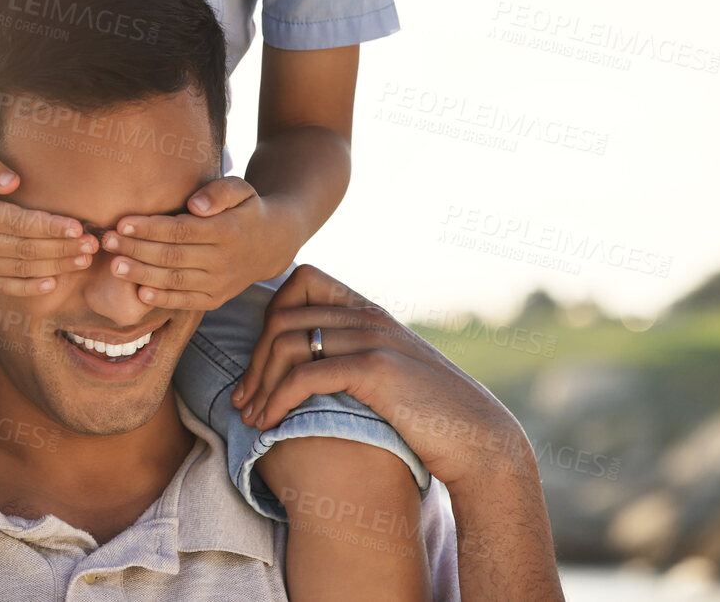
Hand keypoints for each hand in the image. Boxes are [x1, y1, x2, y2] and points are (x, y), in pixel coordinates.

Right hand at [0, 129, 97, 295]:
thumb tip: (13, 181)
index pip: (18, 224)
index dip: (50, 226)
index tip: (78, 225)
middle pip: (25, 250)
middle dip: (63, 248)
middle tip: (94, 243)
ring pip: (21, 270)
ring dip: (56, 266)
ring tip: (84, 259)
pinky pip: (6, 286)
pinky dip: (30, 287)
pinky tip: (55, 282)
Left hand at [97, 176, 294, 309]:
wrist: (272, 244)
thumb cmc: (246, 209)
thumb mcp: (242, 189)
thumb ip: (219, 192)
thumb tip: (195, 205)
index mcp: (228, 231)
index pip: (181, 230)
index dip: (149, 228)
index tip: (122, 222)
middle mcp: (224, 260)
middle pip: (172, 256)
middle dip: (136, 249)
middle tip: (106, 242)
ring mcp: (220, 283)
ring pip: (175, 280)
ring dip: (142, 274)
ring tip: (114, 266)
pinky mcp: (216, 299)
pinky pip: (186, 301)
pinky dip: (163, 299)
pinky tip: (139, 292)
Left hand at [231, 264, 537, 491]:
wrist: (478, 440)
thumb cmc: (430, 414)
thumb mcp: (390, 371)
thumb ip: (355, 354)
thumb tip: (311, 362)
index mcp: (369, 311)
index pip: (301, 280)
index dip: (270, 314)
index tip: (260, 362)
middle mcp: (368, 316)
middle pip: (282, 316)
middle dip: (253, 359)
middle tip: (242, 400)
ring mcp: (372, 339)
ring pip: (286, 343)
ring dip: (259, 383)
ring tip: (250, 417)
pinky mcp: (375, 370)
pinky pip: (305, 374)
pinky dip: (277, 399)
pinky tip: (269, 424)